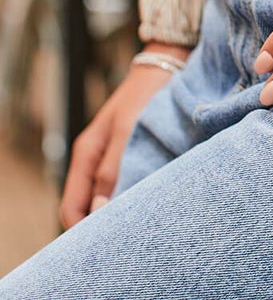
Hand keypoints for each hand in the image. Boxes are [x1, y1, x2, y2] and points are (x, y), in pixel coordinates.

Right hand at [59, 41, 190, 228]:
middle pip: (89, 205)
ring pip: (110, 195)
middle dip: (103, 222)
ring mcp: (113, 155)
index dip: (83, 230)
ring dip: (122, 207)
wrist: (167, 66)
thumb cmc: (146, 94)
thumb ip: (112, 169)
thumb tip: (98, 210)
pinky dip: (136, 192)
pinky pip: (127, 181)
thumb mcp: (128, 130)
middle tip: (129, 233)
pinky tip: (154, 197)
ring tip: (144, 217)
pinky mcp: (133, 151)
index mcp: (86, 154)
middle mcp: (96, 159)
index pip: (71, 208)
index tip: (105, 241)